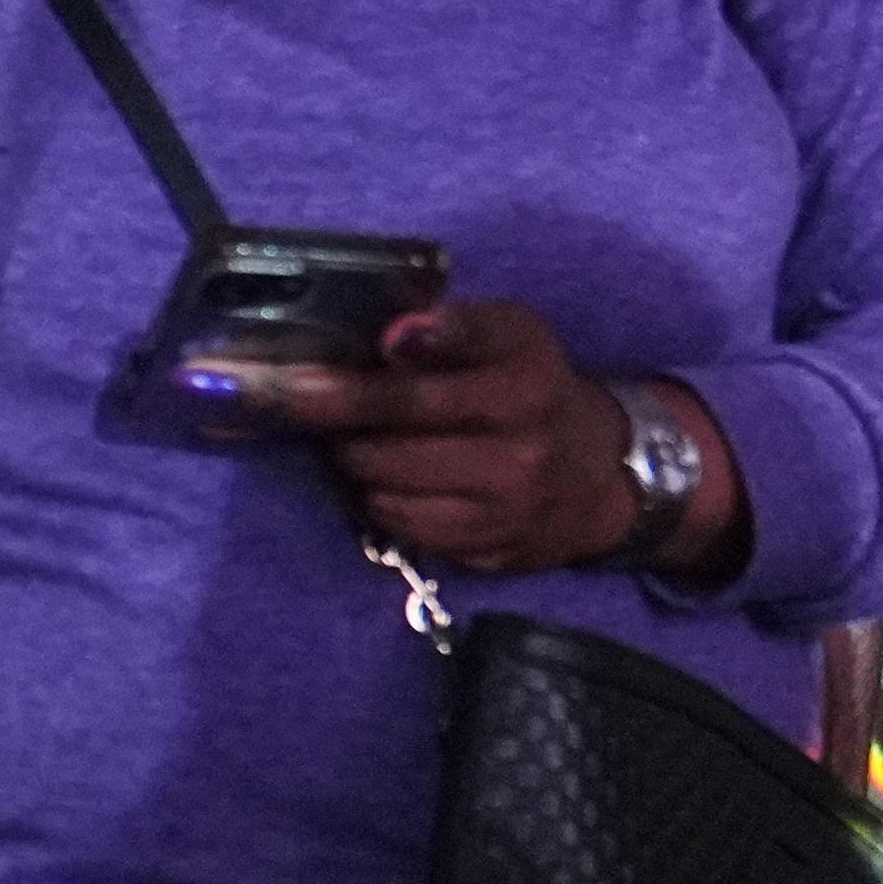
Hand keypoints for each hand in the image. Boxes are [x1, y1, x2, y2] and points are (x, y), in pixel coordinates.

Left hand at [231, 300, 687, 576]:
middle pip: (387, 453)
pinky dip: (383, 503)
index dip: (342, 393)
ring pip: (389, 497)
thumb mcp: (510, 332)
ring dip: (358, 469)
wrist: (596, 472)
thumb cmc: (533, 384)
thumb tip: (393, 337)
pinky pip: (408, 531)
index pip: (412, 396)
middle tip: (315, 410)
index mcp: (522, 390)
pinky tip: (387, 479)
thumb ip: (451, 328)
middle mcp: (519, 458)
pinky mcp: (488, 555)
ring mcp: (504, 515)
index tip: (286, 388)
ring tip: (360, 442)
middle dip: (339, 431)